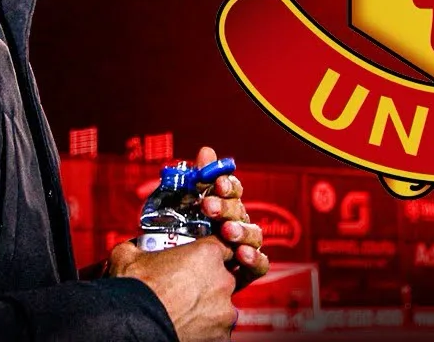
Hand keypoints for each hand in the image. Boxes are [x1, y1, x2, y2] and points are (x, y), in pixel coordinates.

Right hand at [108, 236, 237, 341]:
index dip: (210, 254)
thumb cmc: (132, 289)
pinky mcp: (221, 335)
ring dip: (208, 306)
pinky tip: (186, 326)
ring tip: (184, 311)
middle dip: (208, 282)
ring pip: (222, 304)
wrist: (131, 326)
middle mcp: (222, 280)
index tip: (198, 260)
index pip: (223, 246)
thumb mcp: (128, 256)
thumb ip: (138, 245)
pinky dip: (206, 328)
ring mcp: (224, 310)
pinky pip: (218, 328)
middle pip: (223, 277)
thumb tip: (133, 245)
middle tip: (185, 288)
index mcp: (208, 254)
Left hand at [195, 146, 269, 288]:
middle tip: (209, 207)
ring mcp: (245, 247)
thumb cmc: (182, 242)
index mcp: (222, 207)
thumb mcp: (183, 209)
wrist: (173, 284)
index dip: (228, 184)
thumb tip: (207, 150)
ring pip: (254, 234)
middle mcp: (237, 224)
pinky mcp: (248, 271)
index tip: (216, 182)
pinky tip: (241, 254)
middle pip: (240, 210)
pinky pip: (260, 264)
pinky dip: (255, 258)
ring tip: (226, 231)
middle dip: (226, 206)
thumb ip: (197, 180)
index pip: (232, 190)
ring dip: (241, 230)